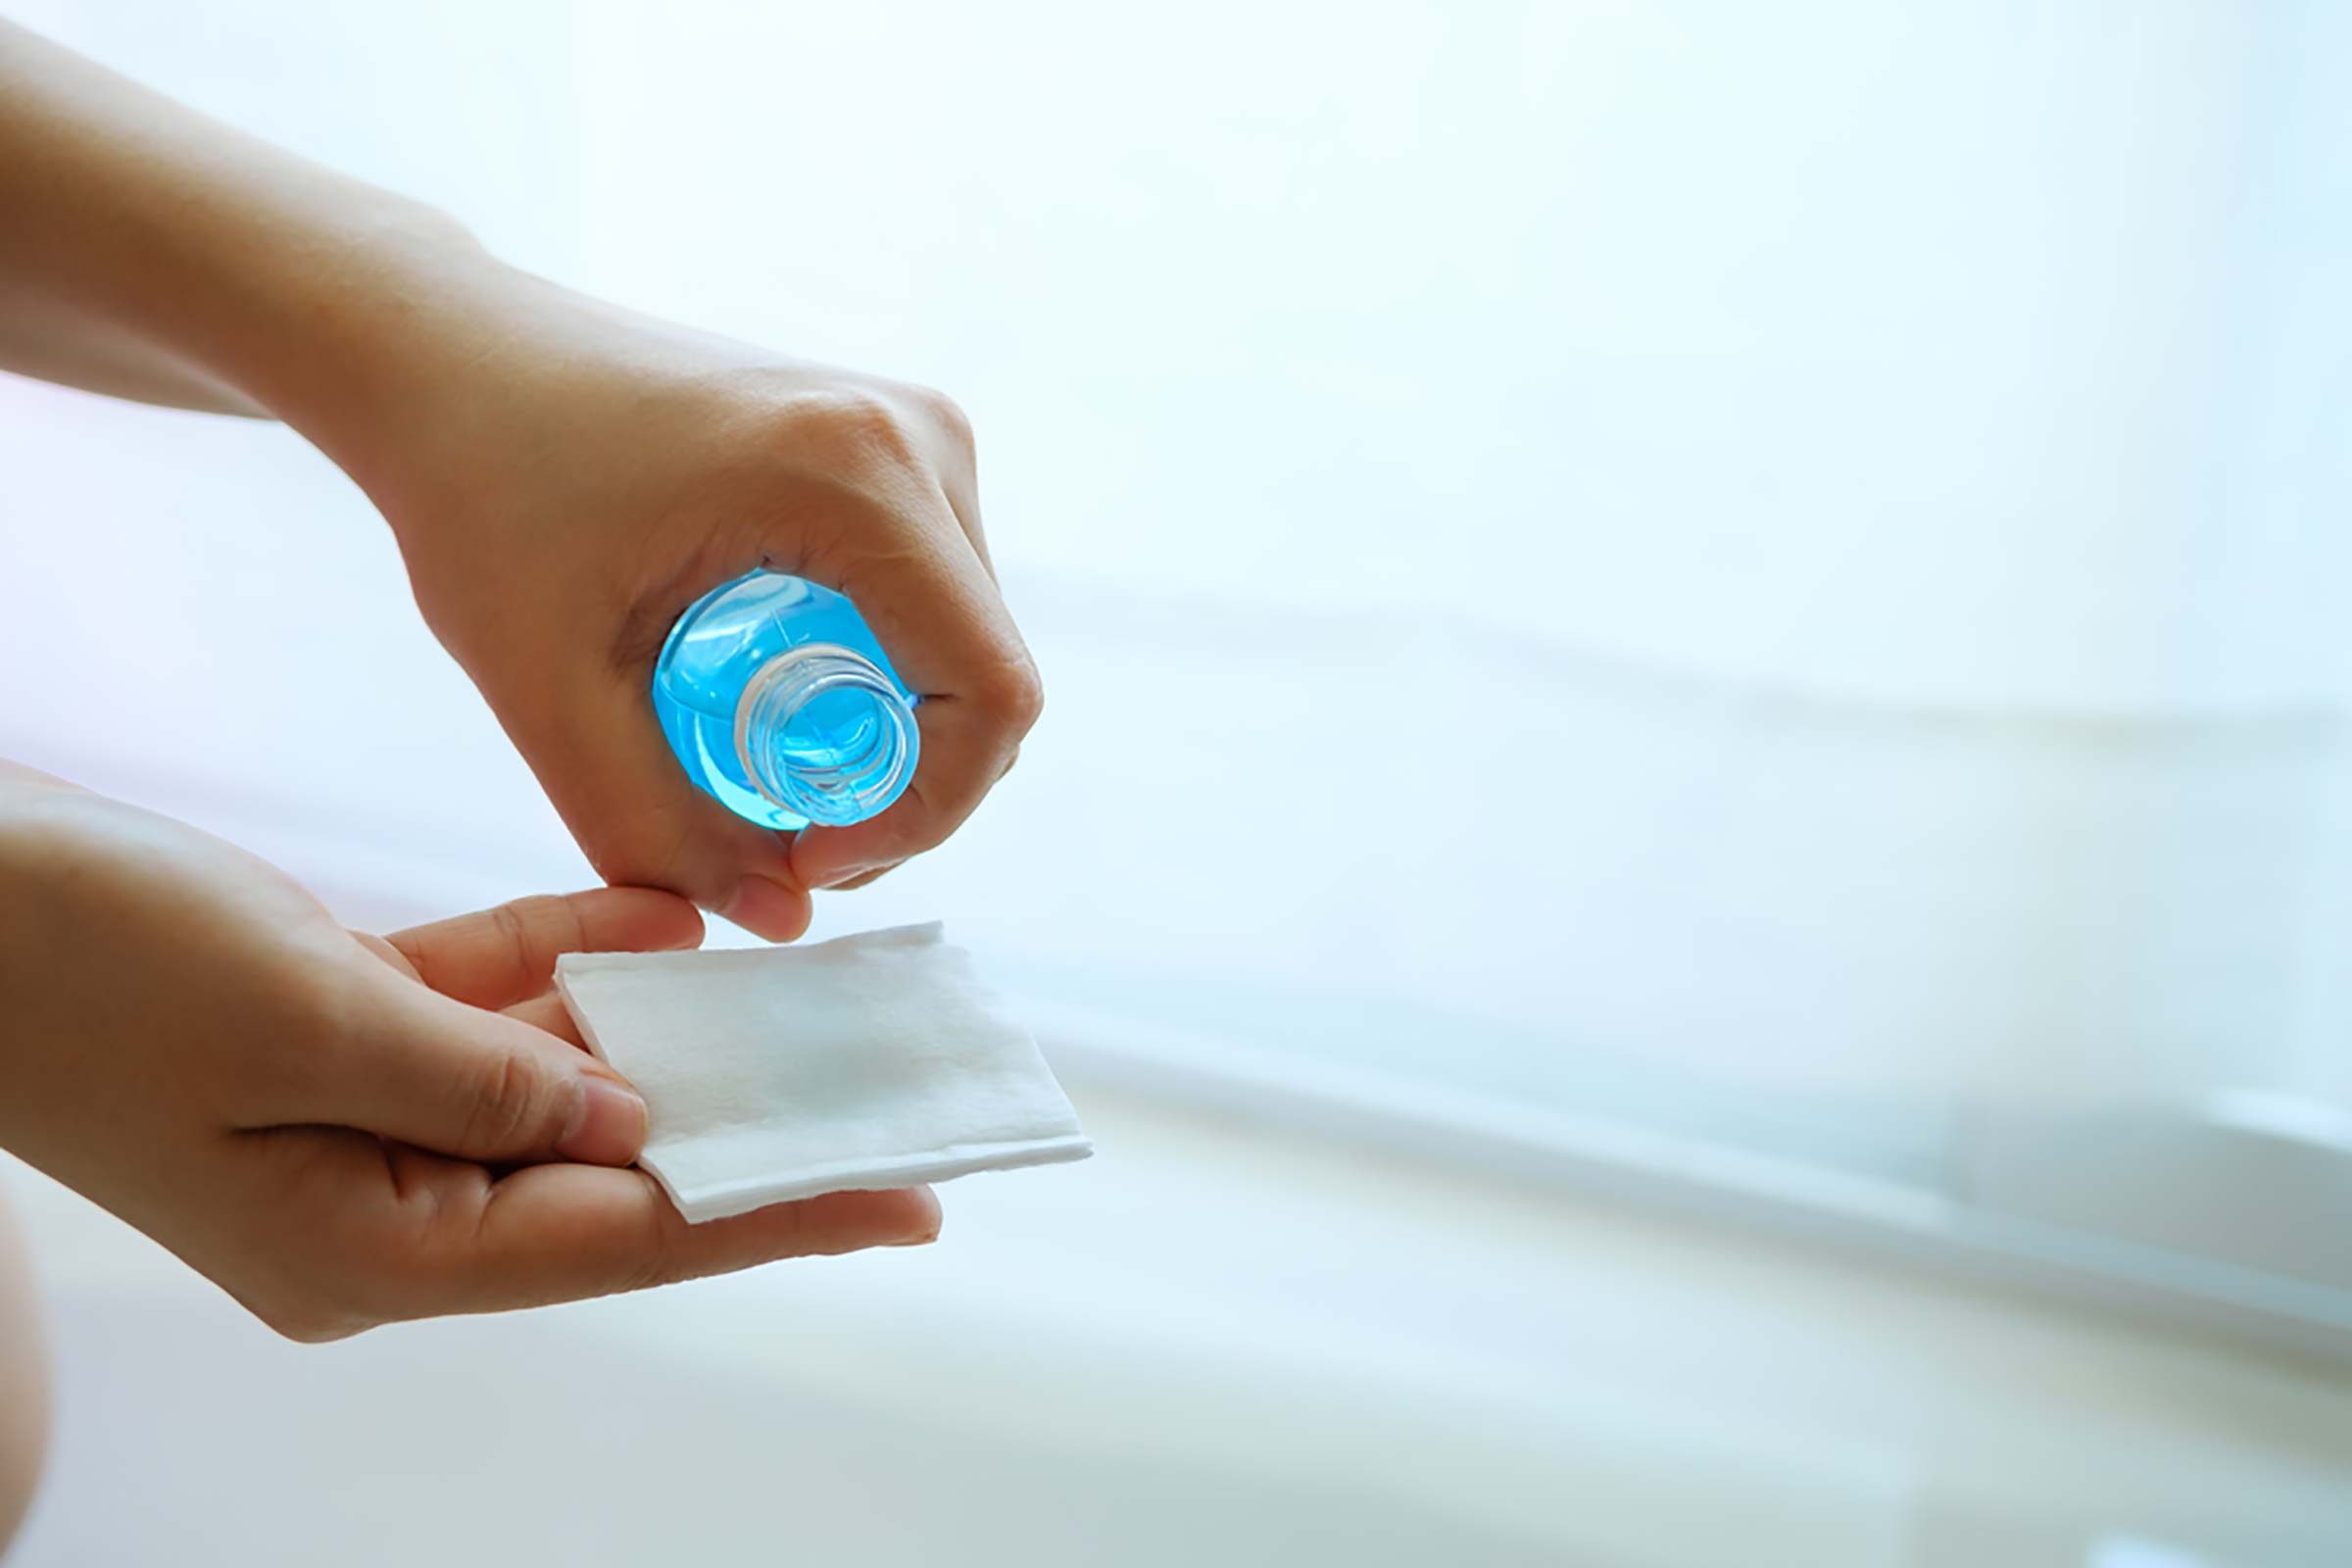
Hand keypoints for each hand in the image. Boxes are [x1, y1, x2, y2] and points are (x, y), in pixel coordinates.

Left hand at [0, 28, 1038, 936]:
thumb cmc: (479, 489)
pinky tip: (778, 695)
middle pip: (989, 675)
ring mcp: (917, 429)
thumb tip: (778, 920)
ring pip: (969, 642)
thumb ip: (653, 826)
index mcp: (854, 475)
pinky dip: (882, 674)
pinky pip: (936, 596)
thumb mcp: (546, 685)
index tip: (808, 856)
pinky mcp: (894, 440)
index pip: (990, 692)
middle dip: (907, 789)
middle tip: (779, 839)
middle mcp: (917, 437)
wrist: (450, 354)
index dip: (926, 813)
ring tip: (765, 769)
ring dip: (896, 735)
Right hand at [0, 768, 937, 1340]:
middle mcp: (380, 1205)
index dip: (776, 1212)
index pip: (623, 1241)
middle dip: (744, 1125)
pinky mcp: (343, 1033)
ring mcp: (360, 1121)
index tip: (906, 1198)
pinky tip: (662, 923)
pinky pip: (492, 1009)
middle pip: (610, 1173)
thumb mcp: (306, 1020)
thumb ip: (490, 1075)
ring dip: (665, 1032)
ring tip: (805, 1002)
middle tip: (887, 1094)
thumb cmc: (87, 964)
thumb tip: (630, 1125)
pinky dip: (570, 963)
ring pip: (561, 1084)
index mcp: (368, 1250)